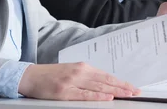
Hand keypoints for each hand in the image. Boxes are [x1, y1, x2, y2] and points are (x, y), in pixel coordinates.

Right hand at [18, 63, 139, 99]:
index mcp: (83, 67)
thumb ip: (87, 77)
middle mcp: (80, 72)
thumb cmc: (51, 75)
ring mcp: (72, 82)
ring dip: (115, 92)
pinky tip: (107, 98)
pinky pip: (84, 95)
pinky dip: (97, 97)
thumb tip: (105, 85)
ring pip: (99, 88)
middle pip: (106, 81)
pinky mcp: (64, 92)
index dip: (121, 82)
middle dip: (123, 87)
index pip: (107, 76)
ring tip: (128, 95)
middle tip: (136, 92)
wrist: (30, 76)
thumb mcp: (71, 72)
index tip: (132, 87)